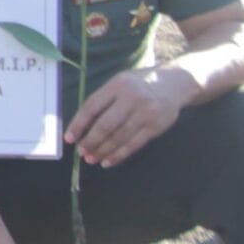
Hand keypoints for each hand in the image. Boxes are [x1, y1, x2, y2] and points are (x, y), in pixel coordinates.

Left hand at [65, 66, 195, 167]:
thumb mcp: (120, 82)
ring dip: (102, 150)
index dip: (78, 124)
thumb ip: (104, 99)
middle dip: (90, 141)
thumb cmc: (139, 84)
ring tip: (91, 158)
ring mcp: (145, 113)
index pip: (92, 106)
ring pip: (119, 137)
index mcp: (118, 85)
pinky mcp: (155, 127)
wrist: (175, 84)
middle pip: (105, 125)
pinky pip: (133, 145)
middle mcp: (131, 98)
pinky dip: (118, 155)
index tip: (69, 138)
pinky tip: (107, 161)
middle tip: (81, 152)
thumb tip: (82, 125)